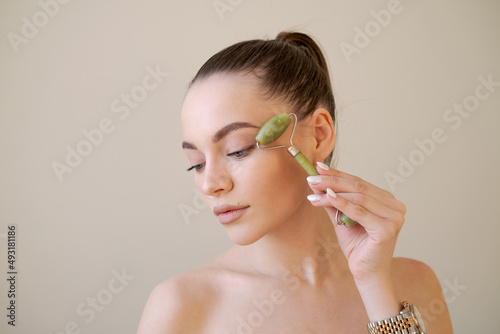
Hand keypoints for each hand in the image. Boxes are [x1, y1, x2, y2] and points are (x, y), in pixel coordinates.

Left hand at [307, 162, 405, 283]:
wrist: (366, 273)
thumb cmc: (356, 246)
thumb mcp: (342, 218)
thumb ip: (333, 201)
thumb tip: (316, 182)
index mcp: (388, 201)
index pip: (359, 182)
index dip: (338, 173)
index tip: (318, 166)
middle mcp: (395, 206)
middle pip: (358, 187)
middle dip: (332, 180)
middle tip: (312, 177)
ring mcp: (394, 217)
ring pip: (358, 197)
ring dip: (332, 192)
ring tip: (313, 191)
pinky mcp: (388, 228)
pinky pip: (359, 211)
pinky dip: (341, 203)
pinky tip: (326, 197)